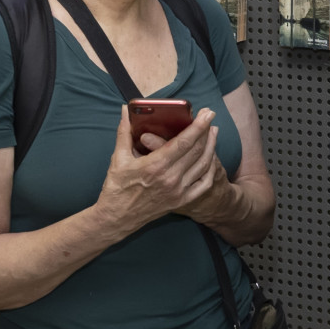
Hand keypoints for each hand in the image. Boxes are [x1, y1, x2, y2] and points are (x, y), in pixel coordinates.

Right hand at [96, 105, 219, 235]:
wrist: (117, 218)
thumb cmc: (117, 187)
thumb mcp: (118, 158)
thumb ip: (124, 132)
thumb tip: (125, 110)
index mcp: (155, 165)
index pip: (184, 141)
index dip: (199, 125)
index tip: (207, 113)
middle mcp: (171, 178)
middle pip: (197, 150)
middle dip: (207, 131)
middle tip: (210, 117)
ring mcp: (178, 191)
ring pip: (204, 165)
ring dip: (211, 147)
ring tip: (213, 132)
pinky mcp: (181, 201)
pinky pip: (204, 183)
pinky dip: (210, 169)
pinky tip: (210, 158)